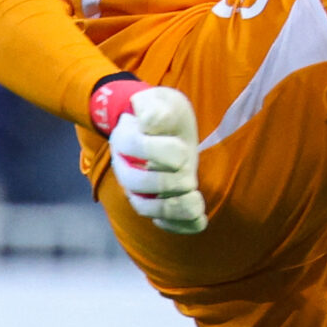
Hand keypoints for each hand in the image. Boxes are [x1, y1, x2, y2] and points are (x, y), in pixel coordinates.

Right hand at [90, 78, 207, 233]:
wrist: (162, 126)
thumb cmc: (163, 112)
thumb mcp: (161, 100)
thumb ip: (155, 107)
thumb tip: (151, 123)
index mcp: (126, 137)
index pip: (136, 147)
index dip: (160, 151)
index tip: (185, 150)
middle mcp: (126, 166)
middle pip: (136, 183)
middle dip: (166, 183)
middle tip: (190, 176)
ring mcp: (138, 188)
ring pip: (144, 207)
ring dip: (172, 209)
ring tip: (197, 203)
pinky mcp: (155, 201)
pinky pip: (160, 221)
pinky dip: (179, 226)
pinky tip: (201, 222)